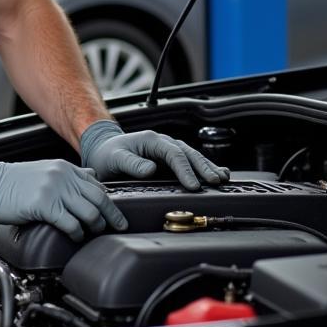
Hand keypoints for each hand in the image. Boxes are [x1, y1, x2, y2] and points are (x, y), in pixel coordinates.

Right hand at [0, 153, 127, 240]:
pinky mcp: (43, 205)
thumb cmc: (11, 181)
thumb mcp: (44, 171)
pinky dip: (77, 233)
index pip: (97, 185)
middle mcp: (62, 176)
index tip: (115, 215)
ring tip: (92, 234)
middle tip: (118, 227)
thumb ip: (67, 175)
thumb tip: (90, 178)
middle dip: (112, 216)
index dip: (110, 202)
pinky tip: (75, 237)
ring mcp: (54, 190)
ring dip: (95, 226)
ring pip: (89, 212)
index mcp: (64, 168)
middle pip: (99, 198)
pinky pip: (70, 223)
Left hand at [79, 120, 229, 190]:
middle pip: (188, 154)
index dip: (185, 170)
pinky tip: (221, 173)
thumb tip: (151, 169)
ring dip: (208, 167)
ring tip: (223, 178)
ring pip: (193, 157)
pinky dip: (206, 167)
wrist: (104, 152)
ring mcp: (168, 151)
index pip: (173, 154)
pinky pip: (191, 163)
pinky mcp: (170, 161)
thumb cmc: (107, 155)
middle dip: (203, 168)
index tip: (193, 186)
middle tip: (215, 182)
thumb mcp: (114, 159)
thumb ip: (131, 164)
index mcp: (151, 140)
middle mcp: (163, 143)